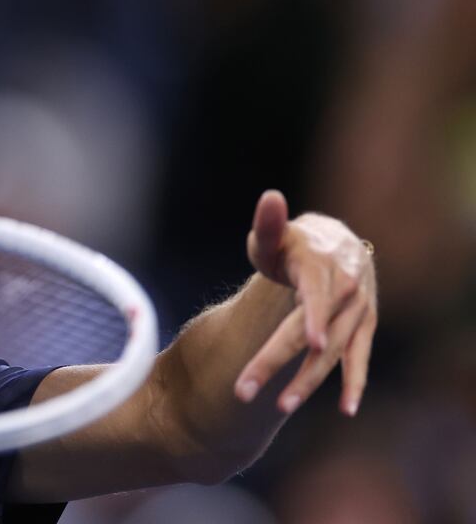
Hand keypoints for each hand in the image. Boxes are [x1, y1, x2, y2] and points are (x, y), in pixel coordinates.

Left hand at [234, 190, 376, 416]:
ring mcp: (358, 311)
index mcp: (322, 266)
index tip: (311, 341)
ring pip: (333, 352)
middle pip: (312, 332)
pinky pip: (360, 358)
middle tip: (243, 391)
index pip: (316, 294)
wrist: (336, 244)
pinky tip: (347, 410)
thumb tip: (270, 198)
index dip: (315, 317)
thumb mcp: (277, 234)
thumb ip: (269, 224)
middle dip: (276, 362)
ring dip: (308, 382)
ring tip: (279, 406)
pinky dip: (355, 383)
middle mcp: (346, 290)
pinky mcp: (364, 327)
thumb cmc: (294, 243)